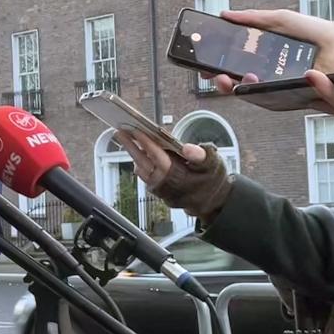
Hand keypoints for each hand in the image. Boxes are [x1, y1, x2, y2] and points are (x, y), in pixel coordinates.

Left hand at [114, 131, 230, 220]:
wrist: (212, 202)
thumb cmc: (212, 179)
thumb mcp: (213, 164)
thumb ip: (202, 155)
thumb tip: (188, 148)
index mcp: (178, 176)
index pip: (158, 157)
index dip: (147, 143)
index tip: (136, 131)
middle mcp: (165, 183)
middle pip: (143, 162)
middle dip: (131, 146)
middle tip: (119, 131)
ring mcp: (159, 188)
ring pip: (141, 169)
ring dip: (132, 153)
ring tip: (124, 138)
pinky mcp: (157, 190)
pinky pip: (144, 175)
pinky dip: (139, 162)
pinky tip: (135, 151)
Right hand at [202, 8, 333, 94]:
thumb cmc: (313, 32)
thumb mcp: (279, 19)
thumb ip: (253, 17)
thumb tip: (224, 14)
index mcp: (259, 55)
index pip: (230, 63)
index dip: (215, 63)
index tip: (202, 60)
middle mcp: (263, 73)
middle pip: (231, 81)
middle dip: (216, 78)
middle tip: (211, 73)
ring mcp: (272, 87)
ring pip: (244, 92)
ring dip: (231, 86)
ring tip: (229, 78)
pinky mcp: (285, 97)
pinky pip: (263, 99)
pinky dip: (253, 91)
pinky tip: (252, 80)